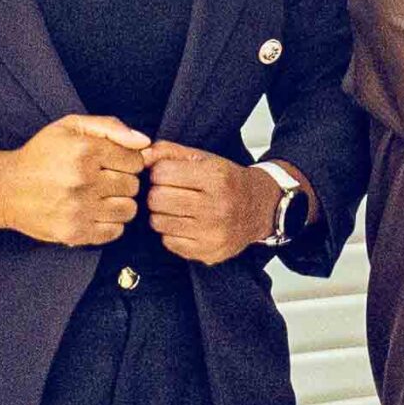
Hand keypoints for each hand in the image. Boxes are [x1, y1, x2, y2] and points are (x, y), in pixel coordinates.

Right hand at [0, 114, 148, 246]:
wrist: (4, 188)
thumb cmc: (41, 154)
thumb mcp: (72, 126)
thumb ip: (111, 127)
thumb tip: (144, 142)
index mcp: (86, 151)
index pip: (136, 161)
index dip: (127, 161)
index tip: (112, 163)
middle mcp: (83, 180)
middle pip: (133, 186)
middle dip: (122, 182)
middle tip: (103, 180)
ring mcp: (78, 209)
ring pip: (128, 210)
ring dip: (119, 203)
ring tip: (101, 197)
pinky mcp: (73, 232)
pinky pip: (114, 231)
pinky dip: (110, 224)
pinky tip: (95, 213)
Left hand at [141, 144, 276, 265]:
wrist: (261, 208)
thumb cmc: (228, 181)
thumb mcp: (205, 158)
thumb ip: (171, 152)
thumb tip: (142, 156)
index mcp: (217, 177)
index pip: (161, 173)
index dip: (160, 172)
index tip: (169, 175)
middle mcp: (217, 206)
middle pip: (156, 199)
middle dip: (158, 193)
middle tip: (171, 193)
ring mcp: (213, 232)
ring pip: (158, 222)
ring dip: (162, 214)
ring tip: (179, 208)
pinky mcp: (208, 252)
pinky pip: (168, 242)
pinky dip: (172, 232)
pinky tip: (186, 224)